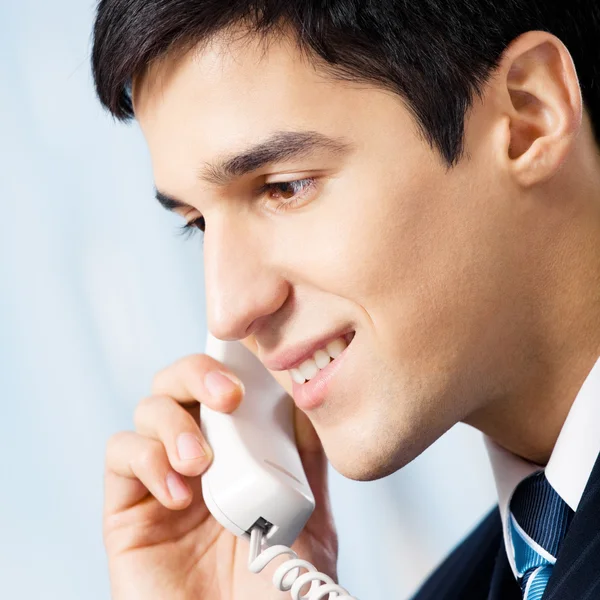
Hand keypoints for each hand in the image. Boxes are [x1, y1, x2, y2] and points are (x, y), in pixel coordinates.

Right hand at [103, 335, 338, 598]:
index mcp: (240, 449)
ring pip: (149, 408)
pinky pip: (120, 454)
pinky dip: (146, 458)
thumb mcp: (309, 513)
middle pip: (180, 381)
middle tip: (226, 396)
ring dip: (173, 423)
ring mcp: (163, 477)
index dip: (230, 359)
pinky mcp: (127, 507)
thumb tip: (306, 395)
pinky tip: (177, 491)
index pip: (226, 384)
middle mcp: (200, 454)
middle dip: (198, 374)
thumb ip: (306, 455)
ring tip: (199, 463)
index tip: (249, 348)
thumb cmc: (279, 586)